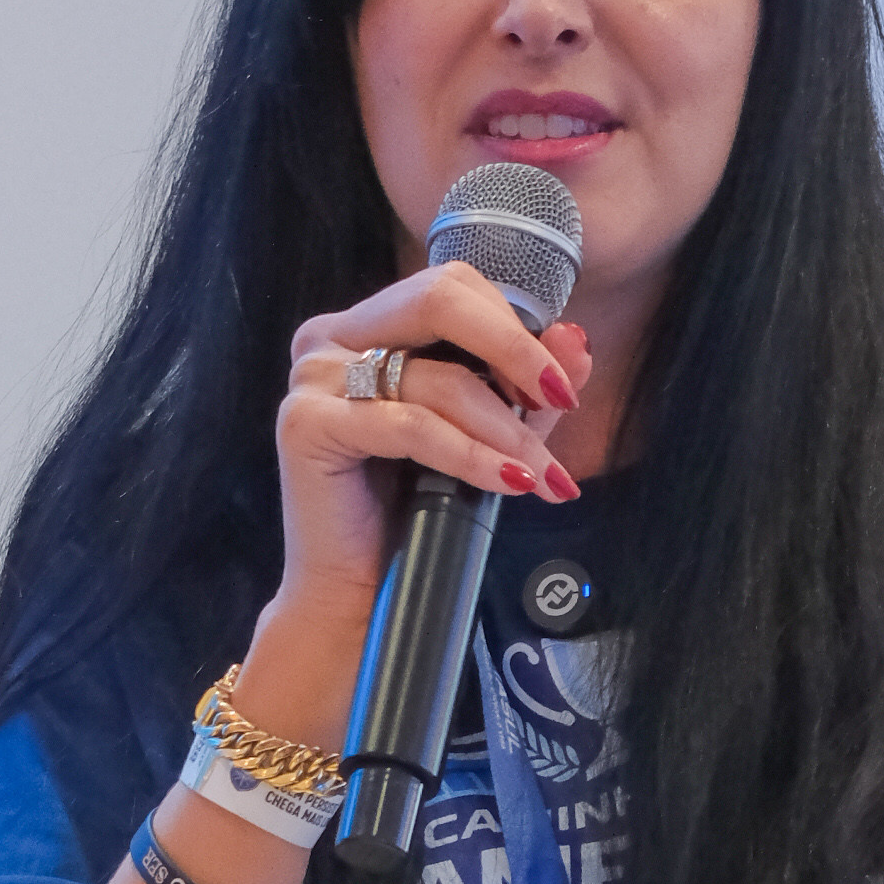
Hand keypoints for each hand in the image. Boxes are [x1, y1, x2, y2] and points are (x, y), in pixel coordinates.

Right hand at [267, 265, 592, 630]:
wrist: (359, 595)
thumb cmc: (414, 513)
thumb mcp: (484, 434)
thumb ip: (524, 385)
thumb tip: (576, 340)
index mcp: (367, 326)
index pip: (451, 288)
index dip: (513, 328)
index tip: (558, 386)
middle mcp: (333, 338)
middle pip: (439, 299)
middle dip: (514, 351)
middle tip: (560, 400)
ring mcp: (315, 377)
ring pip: (436, 379)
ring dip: (504, 428)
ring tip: (542, 475)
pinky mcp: (306, 424)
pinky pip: (410, 427)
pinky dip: (469, 455)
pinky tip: (509, 484)